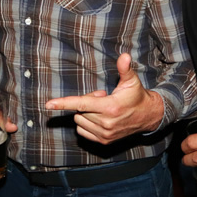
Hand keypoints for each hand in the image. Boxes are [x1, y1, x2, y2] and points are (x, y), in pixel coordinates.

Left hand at [44, 53, 163, 143]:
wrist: (147, 116)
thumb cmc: (137, 96)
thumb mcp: (131, 80)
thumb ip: (125, 68)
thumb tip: (125, 56)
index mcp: (110, 107)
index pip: (82, 104)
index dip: (63, 103)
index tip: (48, 104)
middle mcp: (106, 123)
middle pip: (79, 110)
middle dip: (87, 102)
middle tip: (102, 97)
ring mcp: (104, 134)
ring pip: (79, 121)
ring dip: (86, 113)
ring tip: (102, 109)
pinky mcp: (104, 141)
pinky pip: (82, 130)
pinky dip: (85, 123)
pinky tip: (99, 118)